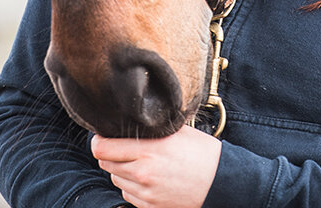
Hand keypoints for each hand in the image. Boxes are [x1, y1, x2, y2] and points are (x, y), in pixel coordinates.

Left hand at [92, 125, 221, 207]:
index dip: (98, 141)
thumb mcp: (179, 132)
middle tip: (124, 148)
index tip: (103, 136)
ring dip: (122, 170)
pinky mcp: (149, 206)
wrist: (221, 183)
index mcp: (148, 150)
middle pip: (105, 164)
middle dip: (111, 155)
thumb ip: (151, 128)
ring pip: (115, 179)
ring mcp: (145, 192)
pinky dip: (133, 186)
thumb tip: (129, 122)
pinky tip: (150, 178)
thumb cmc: (203, 154)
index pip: (102, 148)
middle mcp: (142, 172)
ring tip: (142, 163)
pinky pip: (127, 194)